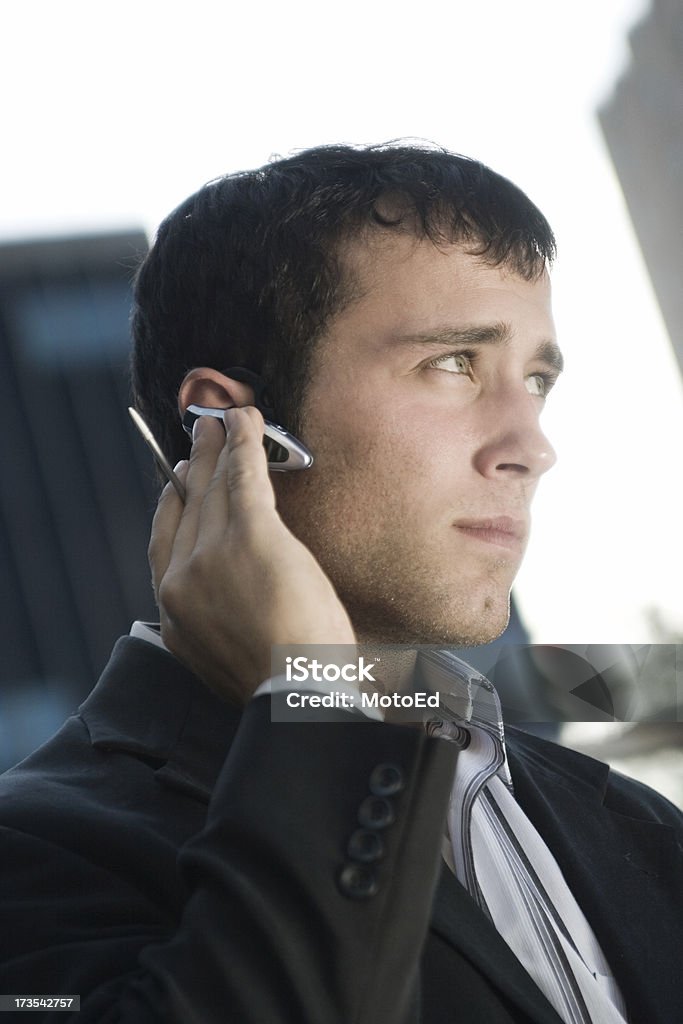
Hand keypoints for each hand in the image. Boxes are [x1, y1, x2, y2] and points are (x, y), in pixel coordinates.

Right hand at [149, 407, 355, 704]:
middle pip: (186, 509)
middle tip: (200, 439)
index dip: (174, 506)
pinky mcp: (249, 536)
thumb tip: (236, 592)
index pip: (167, 544)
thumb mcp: (233, 656)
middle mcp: (181, 581)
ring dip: (216, 448)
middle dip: (194, 468)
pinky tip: (244, 421)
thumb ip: (222, 617)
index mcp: (176, 615)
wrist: (298, 700)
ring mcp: (210, 556)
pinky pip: (241, 476)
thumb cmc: (285, 687)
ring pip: (211, 489)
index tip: (181, 484)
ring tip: (220, 423)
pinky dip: (242, 443)